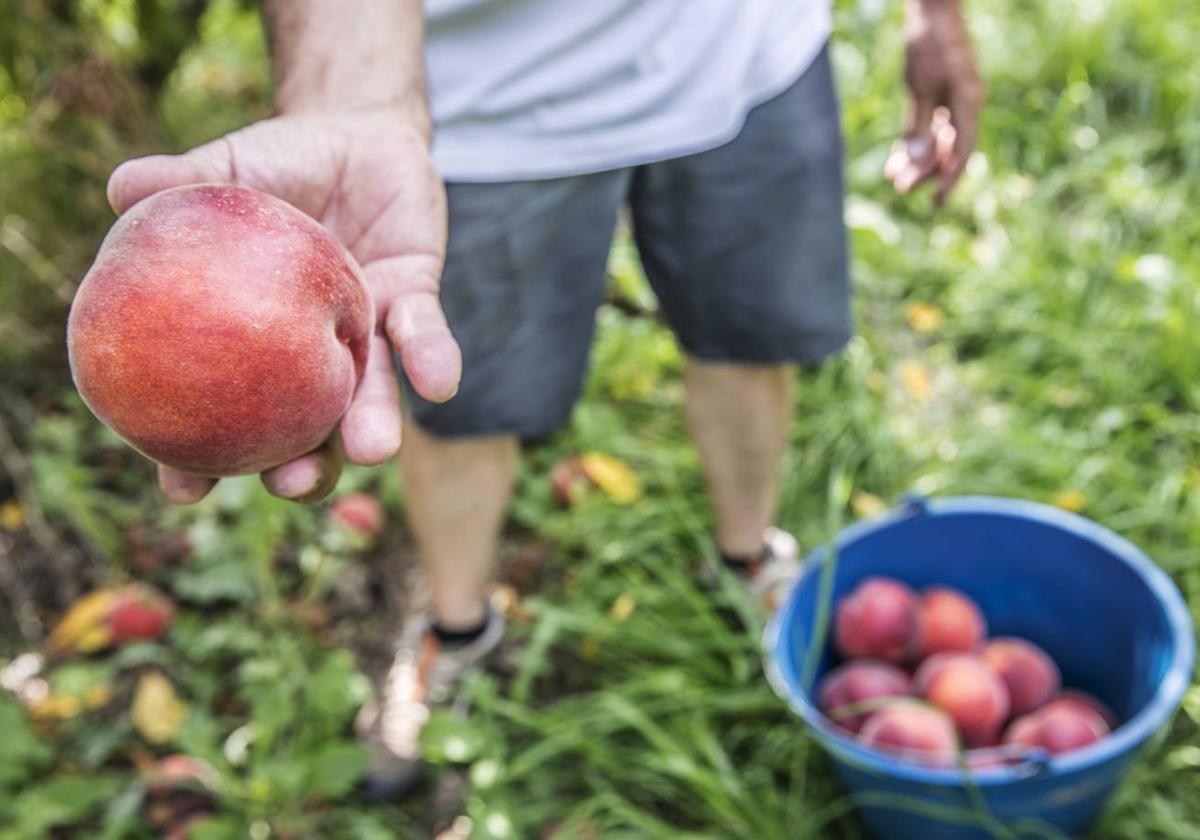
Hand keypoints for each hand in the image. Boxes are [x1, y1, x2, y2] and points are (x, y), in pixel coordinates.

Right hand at [107, 107, 459, 503]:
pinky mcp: (414, 301)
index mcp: (254, 340)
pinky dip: (432, 357)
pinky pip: (425, 335)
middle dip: (302, 466)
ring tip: (372, 451)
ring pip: (371, 395)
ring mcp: (363, 334)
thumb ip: (183, 181)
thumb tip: (119, 186)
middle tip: (288, 482)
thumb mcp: (227, 171)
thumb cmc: (280, 165)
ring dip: (371, 426)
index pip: (222, 412)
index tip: (184, 491)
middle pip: (306, 430)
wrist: (359, 136)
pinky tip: (437, 383)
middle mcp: (311, 353)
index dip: (201, 456)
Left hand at [885, 0, 983, 202]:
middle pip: (948, 150)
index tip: (933, 200)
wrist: (932, 11)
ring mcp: (954, 99)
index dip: (948, 179)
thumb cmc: (927, 46)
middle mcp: (965, 104)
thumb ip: (920, 125)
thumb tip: (918, 161)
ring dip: (918, 159)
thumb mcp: (919, 88)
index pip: (962, 152)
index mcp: (967, 103)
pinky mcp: (941, 93)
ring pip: (938, 139)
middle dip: (925, 171)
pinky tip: (897, 158)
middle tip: (900, 188)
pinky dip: (916, 141)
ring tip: (893, 175)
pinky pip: (931, 125)